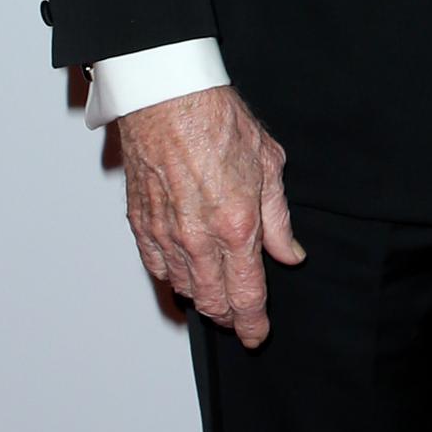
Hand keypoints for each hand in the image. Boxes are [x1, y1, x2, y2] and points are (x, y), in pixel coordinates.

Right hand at [118, 85, 302, 346]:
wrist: (168, 97)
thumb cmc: (217, 120)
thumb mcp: (269, 164)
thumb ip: (279, 219)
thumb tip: (290, 254)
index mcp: (236, 225)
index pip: (246, 295)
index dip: (253, 323)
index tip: (257, 334)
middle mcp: (198, 238)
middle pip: (213, 302)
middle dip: (229, 317)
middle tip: (240, 319)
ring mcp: (166, 234)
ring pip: (184, 288)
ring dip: (203, 298)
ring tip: (217, 296)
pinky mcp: (141, 224)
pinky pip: (158, 268)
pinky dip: (174, 278)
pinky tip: (185, 276)